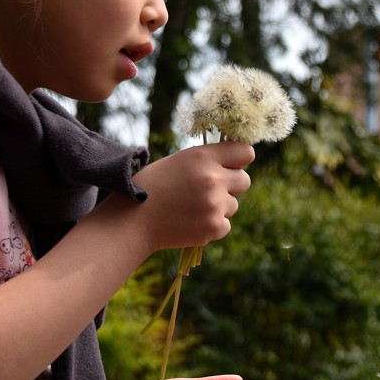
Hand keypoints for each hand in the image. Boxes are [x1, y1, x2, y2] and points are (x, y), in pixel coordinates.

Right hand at [129, 142, 254, 252]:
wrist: (133, 220)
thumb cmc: (154, 187)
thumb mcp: (179, 161)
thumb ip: (208, 160)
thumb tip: (236, 164)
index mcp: (203, 157)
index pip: (246, 152)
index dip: (239, 160)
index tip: (231, 165)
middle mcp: (213, 179)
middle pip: (244, 180)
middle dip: (231, 185)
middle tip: (209, 190)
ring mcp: (215, 205)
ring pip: (233, 205)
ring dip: (219, 207)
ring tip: (191, 207)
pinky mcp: (213, 227)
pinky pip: (225, 225)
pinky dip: (211, 225)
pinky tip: (190, 221)